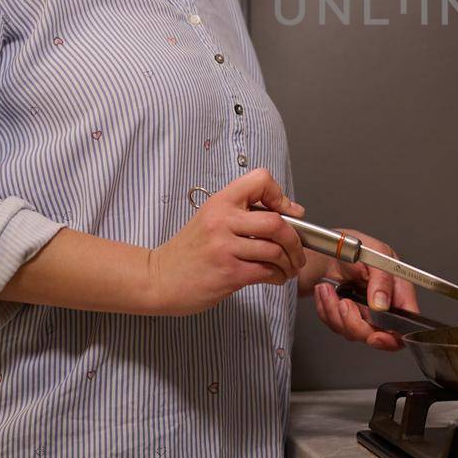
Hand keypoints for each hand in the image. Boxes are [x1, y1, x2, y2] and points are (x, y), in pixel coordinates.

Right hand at [145, 169, 307, 315]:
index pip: (260, 180)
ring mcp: (225, 248)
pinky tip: (275, 277)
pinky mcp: (228, 274)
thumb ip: (244, 212)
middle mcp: (222, 221)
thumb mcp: (211, 217)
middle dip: (295, 240)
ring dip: (289, 262)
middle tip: (297, 250)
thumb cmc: (188, 250)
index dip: (280, 194)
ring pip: (275, 251)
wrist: (159, 278)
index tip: (287, 212)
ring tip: (288, 268)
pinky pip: (266, 271)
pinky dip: (277, 276)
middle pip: (277, 222)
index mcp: (220, 202)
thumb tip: (290, 211)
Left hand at [310, 231, 419, 350]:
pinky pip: (335, 325)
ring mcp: (364, 312)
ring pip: (352, 332)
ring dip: (336, 311)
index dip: (394, 336)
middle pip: (377, 335)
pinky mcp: (344, 316)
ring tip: (331, 289)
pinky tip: (326, 292)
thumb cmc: (353, 246)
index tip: (377, 336)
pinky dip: (326, 308)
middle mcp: (383, 305)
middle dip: (355, 323)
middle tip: (344, 304)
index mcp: (399, 289)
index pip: (406, 322)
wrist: (324, 248)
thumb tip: (382, 304)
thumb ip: (382, 279)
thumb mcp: (374, 253)